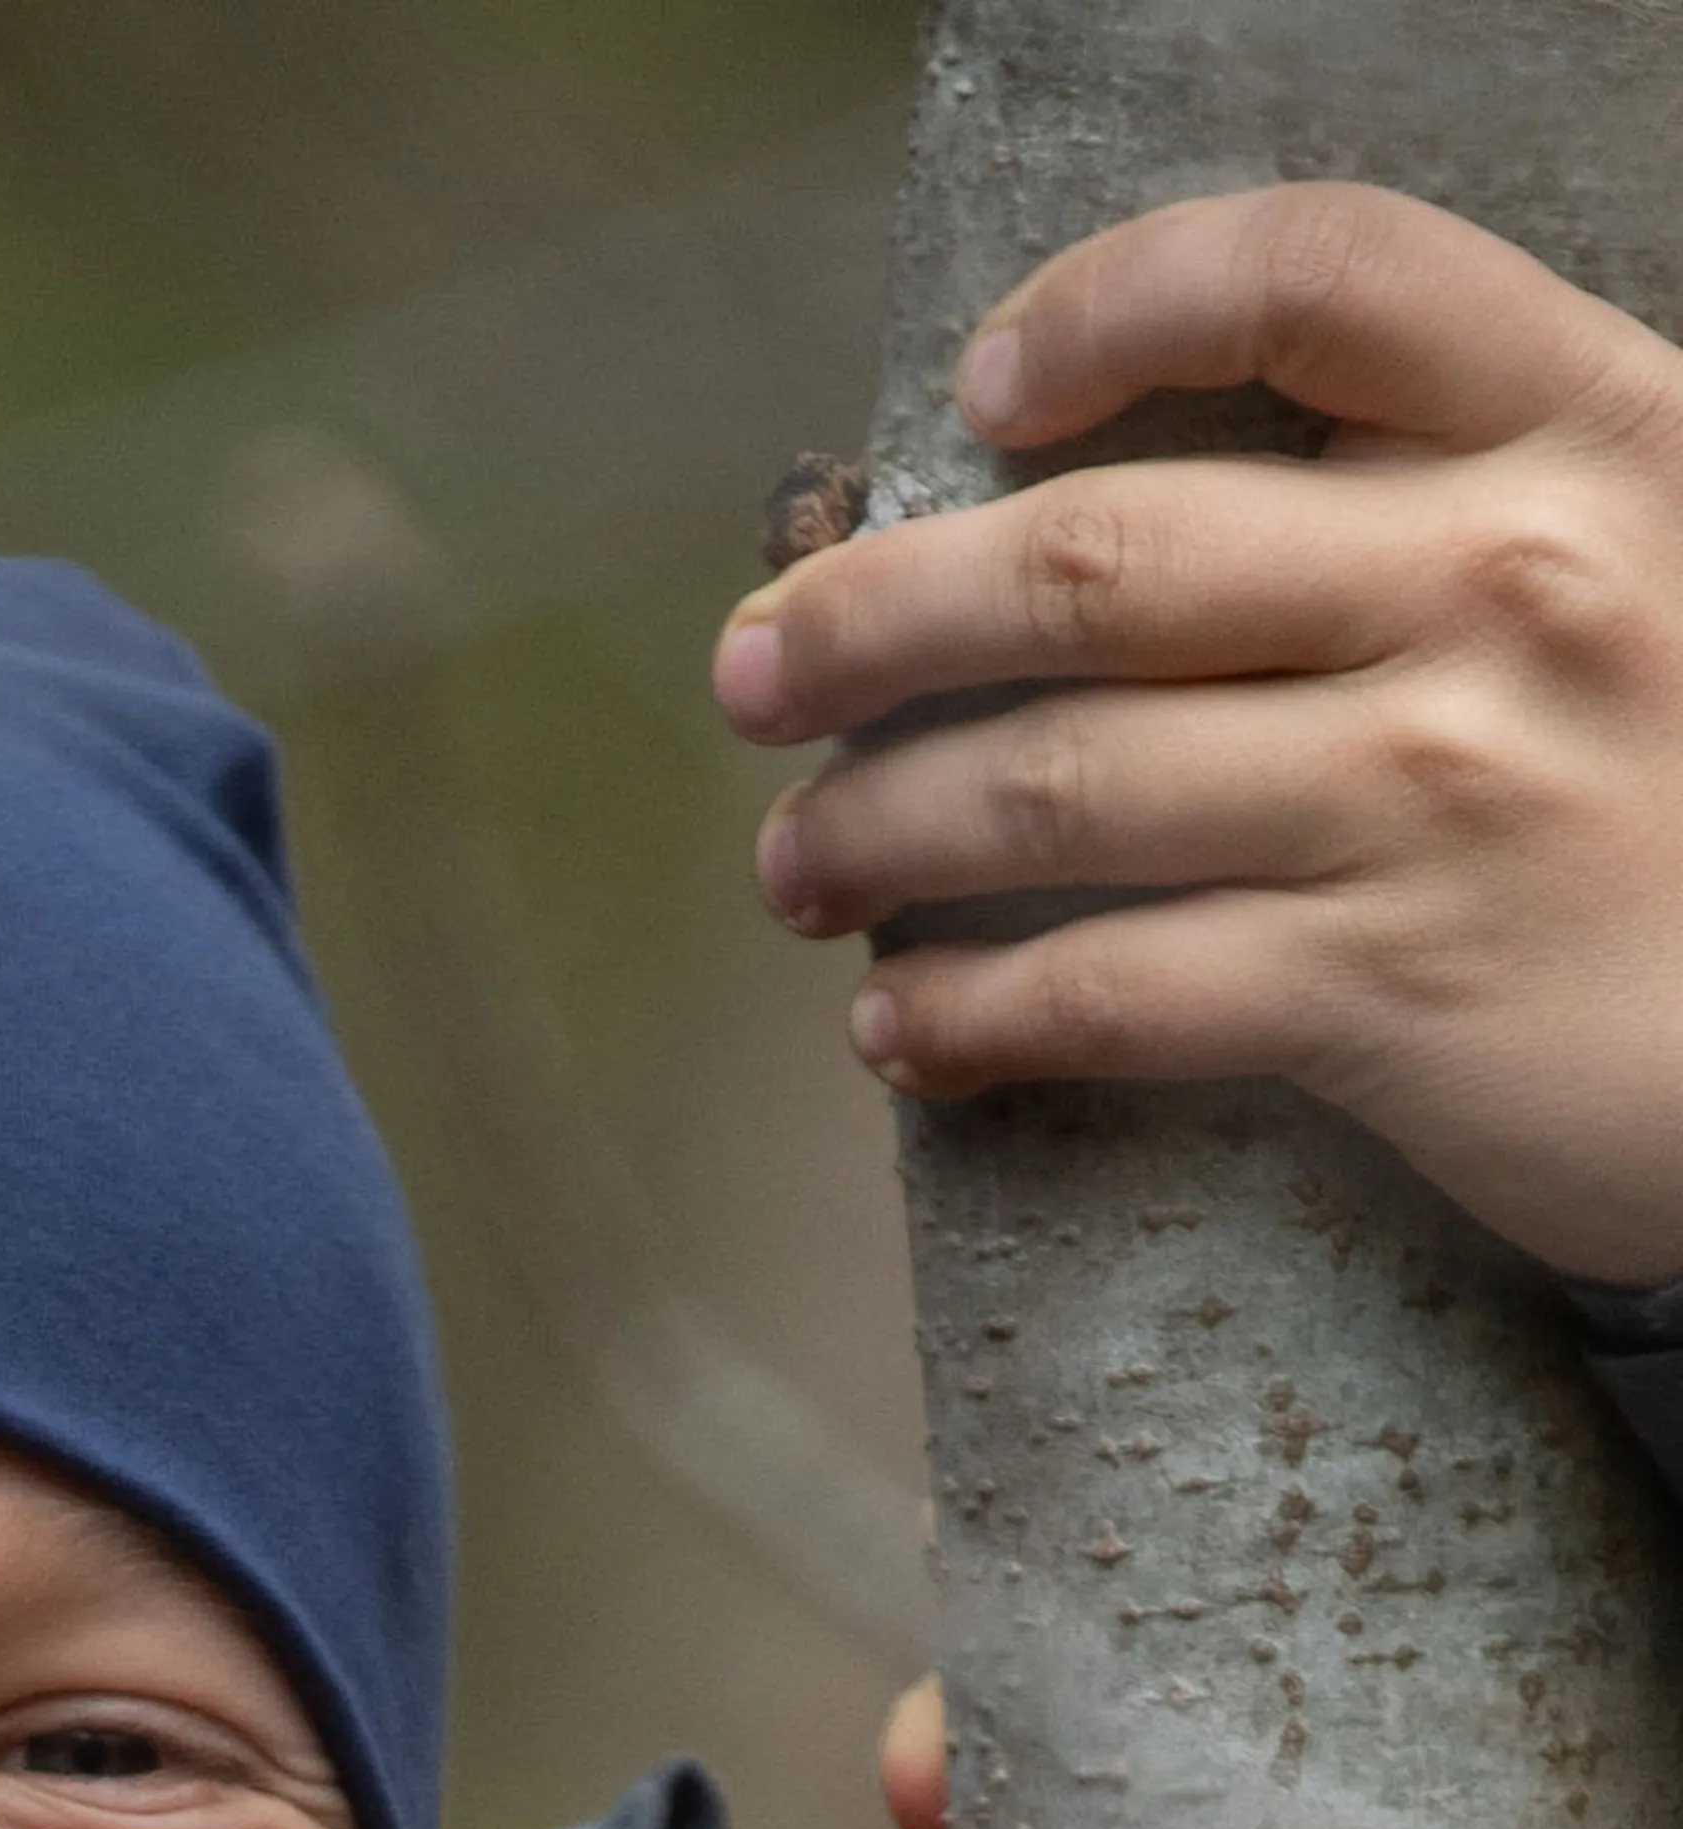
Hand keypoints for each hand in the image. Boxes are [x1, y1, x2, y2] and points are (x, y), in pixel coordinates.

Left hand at [717, 183, 1682, 1282]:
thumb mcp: (1639, 557)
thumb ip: (1429, 507)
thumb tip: (1101, 535)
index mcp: (1577, 430)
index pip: (1317, 275)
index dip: (1116, 303)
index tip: (979, 390)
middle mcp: (1509, 587)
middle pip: (1097, 564)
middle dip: (870, 621)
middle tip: (752, 677)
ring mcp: (1444, 795)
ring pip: (1056, 790)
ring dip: (872, 836)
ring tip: (797, 872)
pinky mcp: (1392, 994)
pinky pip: (1105, 993)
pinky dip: (964, 1020)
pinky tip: (901, 1034)